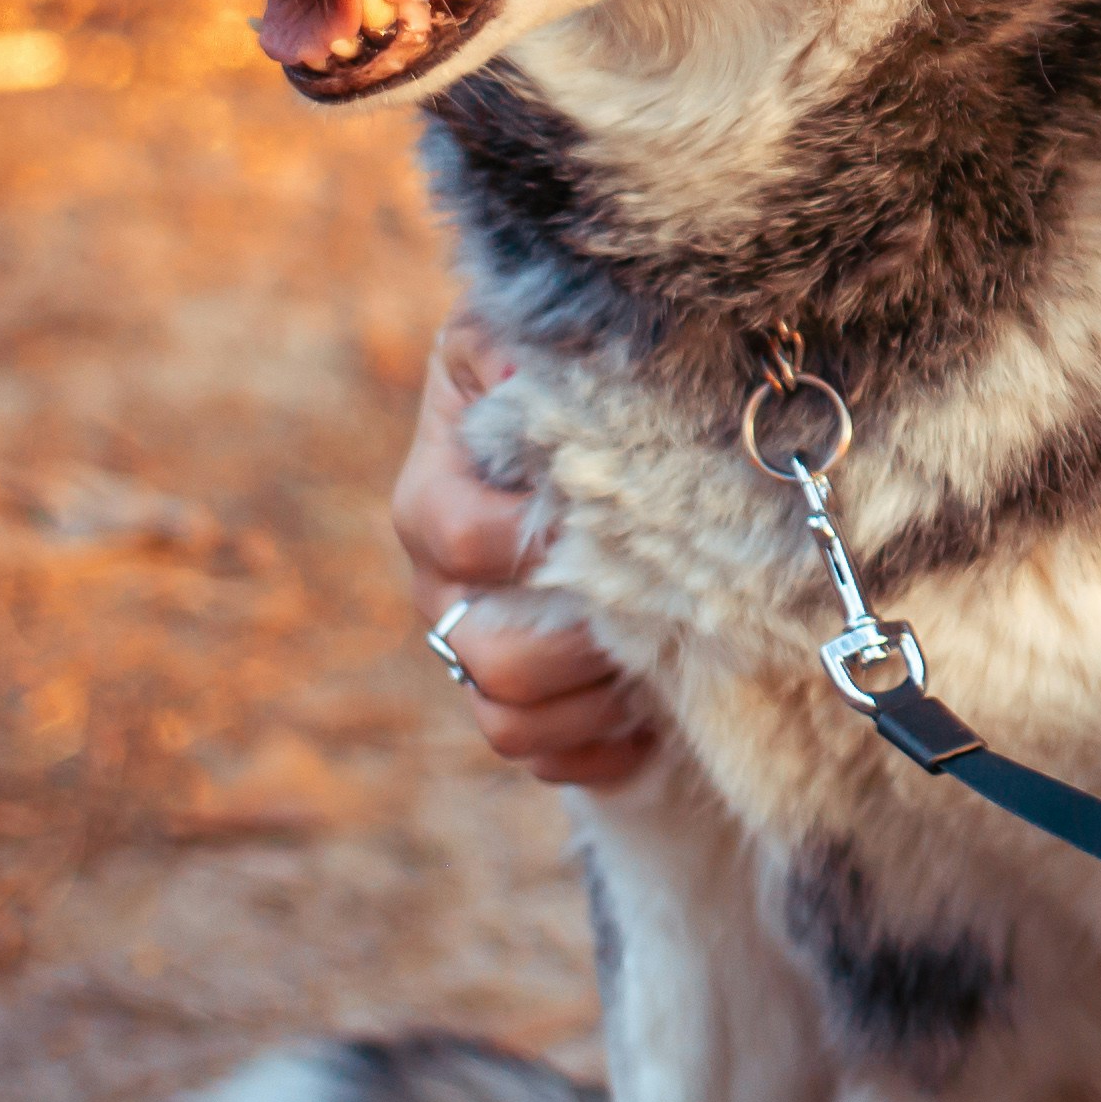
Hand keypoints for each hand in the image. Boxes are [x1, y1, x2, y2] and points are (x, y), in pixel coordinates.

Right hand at [395, 314, 661, 789]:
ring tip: (662, 664)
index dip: (543, 550)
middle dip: (583, 647)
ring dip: (594, 707)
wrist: (590, 433)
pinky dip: (601, 750)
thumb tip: (535, 375)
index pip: (467, 543)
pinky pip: (541, 759)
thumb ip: (533, 352)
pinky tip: (652, 712)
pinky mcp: (514, 698)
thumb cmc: (566, 376)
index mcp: (436, 494)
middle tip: (664, 612)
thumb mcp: (544, 342)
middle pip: (484, 654)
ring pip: (505, 720)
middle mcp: (438, 581)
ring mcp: (469, 645)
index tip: (623, 532)